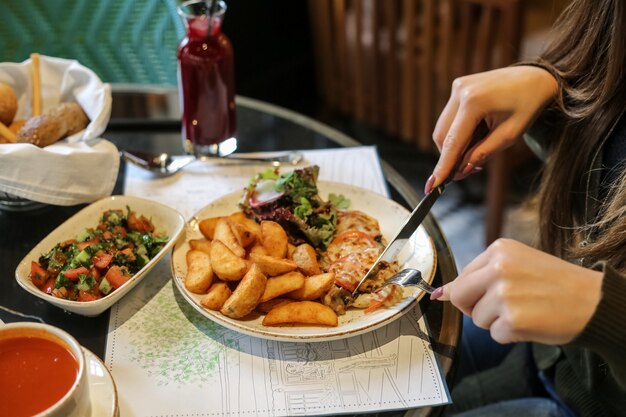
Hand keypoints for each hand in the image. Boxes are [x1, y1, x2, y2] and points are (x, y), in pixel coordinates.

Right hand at [425, 66, 557, 192]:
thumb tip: (460, 171)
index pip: (452, 141)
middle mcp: (460, 92)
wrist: (536, 77)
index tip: (431, 186)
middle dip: (450, 157)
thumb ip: (481, 154)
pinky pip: (450, 118)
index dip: (442, 166)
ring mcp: (457, 87)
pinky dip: (458, 132)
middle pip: (441, 136)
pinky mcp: (458, 87)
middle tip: (468, 170)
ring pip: (443, 128)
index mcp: (474, 102)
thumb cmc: (527, 106)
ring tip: (477, 149)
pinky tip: (477, 133)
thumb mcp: (508, 136)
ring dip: (455, 145)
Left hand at [433, 239, 602, 344]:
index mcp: (499, 249)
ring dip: (497, 322)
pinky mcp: (512, 319)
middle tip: (506, 306)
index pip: (463, 277)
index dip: (474, 292)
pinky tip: (532, 323)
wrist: (594, 302)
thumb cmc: (556, 284)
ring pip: (477, 319)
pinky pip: (495, 335)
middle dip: (476, 308)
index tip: (492, 294)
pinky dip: (510, 335)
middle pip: (460, 297)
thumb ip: (480, 276)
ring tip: (526, 311)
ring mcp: (504, 294)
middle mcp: (499, 268)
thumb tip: (440, 293)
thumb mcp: (518, 265)